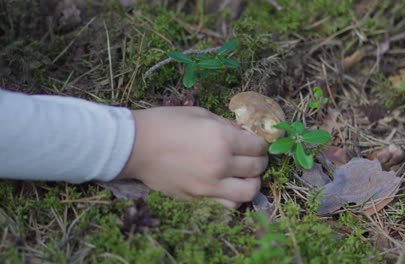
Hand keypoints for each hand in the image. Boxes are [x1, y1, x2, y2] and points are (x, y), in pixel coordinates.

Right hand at [118, 107, 268, 208]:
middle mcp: (221, 164)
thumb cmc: (165, 123)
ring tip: (245, 175)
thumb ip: (226, 125)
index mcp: (222, 139)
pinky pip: (228, 205)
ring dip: (253, 182)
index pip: (258, 146)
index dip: (262, 143)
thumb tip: (244, 133)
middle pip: (257, 167)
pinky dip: (235, 198)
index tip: (258, 142)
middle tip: (254, 156)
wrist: (134, 146)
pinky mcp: (198, 198)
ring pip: (249, 191)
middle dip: (260, 160)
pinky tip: (229, 187)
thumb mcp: (199, 114)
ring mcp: (210, 185)